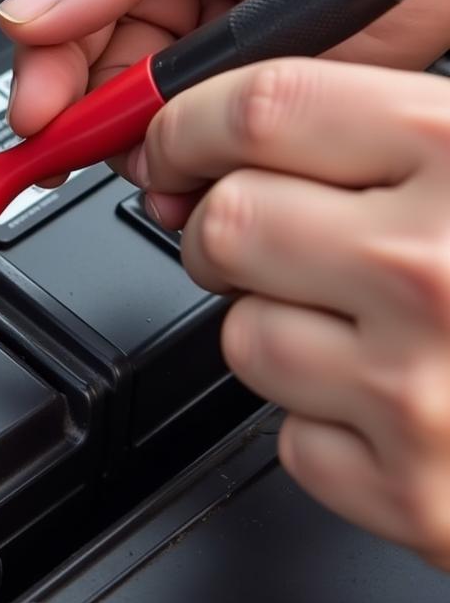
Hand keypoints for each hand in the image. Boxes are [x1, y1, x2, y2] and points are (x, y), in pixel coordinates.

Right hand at [0, 0, 449, 153]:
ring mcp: (217, 29)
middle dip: (91, 109)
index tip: (35, 110)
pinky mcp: (261, 75)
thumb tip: (33, 7)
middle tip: (88, 151)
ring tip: (156, 164)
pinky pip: (206, 127)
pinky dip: (193, 159)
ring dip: (141, 141)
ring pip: (147, 102)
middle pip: (98, 55)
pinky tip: (191, 172)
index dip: (43, 50)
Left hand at [135, 57, 449, 567]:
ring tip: (362, 325)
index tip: (177, 141)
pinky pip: (291, 435)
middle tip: (258, 233)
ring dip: (278, 325)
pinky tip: (394, 402)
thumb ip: (391, 129)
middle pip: (225, 223)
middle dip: (220, 227)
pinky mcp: (411, 494)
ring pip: (242, 334)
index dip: (192, 123)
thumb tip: (236, 118)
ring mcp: (416, 391)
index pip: (260, 109)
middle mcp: (431, 269)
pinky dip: (323, 419)